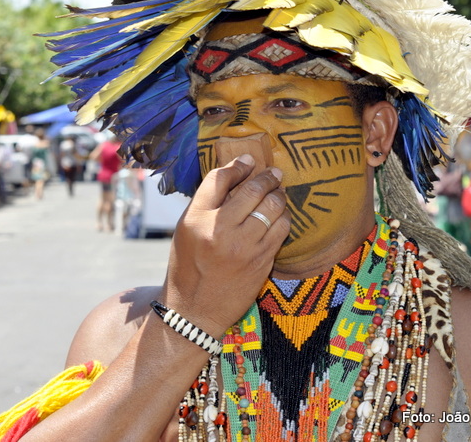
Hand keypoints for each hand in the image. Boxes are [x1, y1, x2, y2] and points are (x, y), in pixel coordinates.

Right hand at [162, 154, 290, 336]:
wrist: (195, 309)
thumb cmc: (189, 266)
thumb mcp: (187, 230)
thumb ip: (207, 204)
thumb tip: (236, 176)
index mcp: (196, 219)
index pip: (219, 179)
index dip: (237, 165)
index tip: (248, 161)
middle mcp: (219, 230)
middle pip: (252, 190)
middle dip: (267, 177)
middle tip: (274, 173)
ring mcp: (244, 247)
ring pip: (273, 208)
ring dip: (279, 196)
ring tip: (278, 193)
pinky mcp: (262, 261)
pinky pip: (281, 229)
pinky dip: (283, 218)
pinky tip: (279, 217)